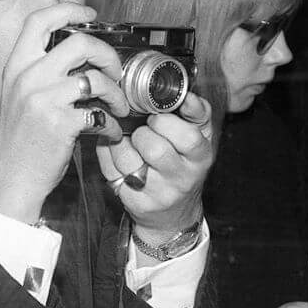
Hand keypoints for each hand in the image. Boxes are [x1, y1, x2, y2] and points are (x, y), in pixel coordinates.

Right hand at [0, 6, 128, 221]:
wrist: (12, 177)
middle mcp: (28, 77)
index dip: (68, 9)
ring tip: (118, 106)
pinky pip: (100, 114)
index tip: (90, 15)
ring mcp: (44, 99)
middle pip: (79, 42)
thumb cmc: (21, 139)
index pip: (40, 20)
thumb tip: (81, 55)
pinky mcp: (61, 123)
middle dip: (107, 54)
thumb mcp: (21, 95)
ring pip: (96, 79)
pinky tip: (108, 132)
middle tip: (114, 71)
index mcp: (16, 66)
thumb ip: (42, 72)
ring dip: (116, 93)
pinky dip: (111, 124)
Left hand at [96, 93, 214, 242]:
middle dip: (143, 132)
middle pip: (155, 150)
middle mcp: (181, 180)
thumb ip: (197, 113)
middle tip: (143, 129)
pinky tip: (116, 151)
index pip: (188, 138)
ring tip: (128, 140)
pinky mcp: (135, 203)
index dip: (167, 122)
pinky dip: (107, 153)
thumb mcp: (199, 138)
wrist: (172, 212)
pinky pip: (110, 170)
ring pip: (127, 158)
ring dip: (121, 141)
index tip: (158, 116)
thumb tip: (186, 95)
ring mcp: (157, 194)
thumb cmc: (183, 164)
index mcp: (200, 159)